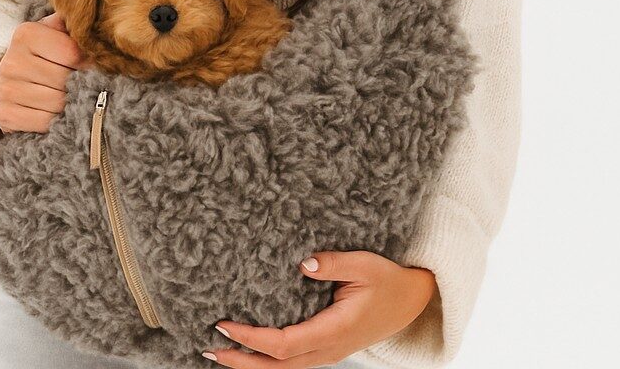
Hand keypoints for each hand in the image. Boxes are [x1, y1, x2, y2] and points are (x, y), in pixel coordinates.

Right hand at [0, 12, 96, 134]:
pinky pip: (45, 123)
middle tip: (86, 84)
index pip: (72, 53)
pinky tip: (58, 113)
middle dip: (80, 84)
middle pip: (65, 80)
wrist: (17, 79)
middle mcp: (10, 61)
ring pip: (57, 103)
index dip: (89, 61)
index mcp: (25, 33)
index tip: (94, 65)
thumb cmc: (47, 52)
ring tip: (73, 97)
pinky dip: (57, 121)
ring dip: (71, 104)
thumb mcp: (58, 31)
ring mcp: (4, 90)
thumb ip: (75, 24)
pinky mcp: (4, 115)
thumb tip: (102, 23)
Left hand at [204, 251, 435, 366]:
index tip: (225, 324)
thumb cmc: (387, 280)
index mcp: (335, 330)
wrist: (410, 302)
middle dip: (241, 361)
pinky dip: (266, 360)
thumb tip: (304, 262)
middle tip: (208, 349)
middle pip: (277, 366)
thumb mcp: (364, 264)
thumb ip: (334, 263)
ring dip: (251, 364)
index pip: (284, 344)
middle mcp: (328, 348)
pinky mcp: (326, 348)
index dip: (252, 339)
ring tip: (219, 354)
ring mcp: (327, 352)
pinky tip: (250, 352)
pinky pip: (292, 361)